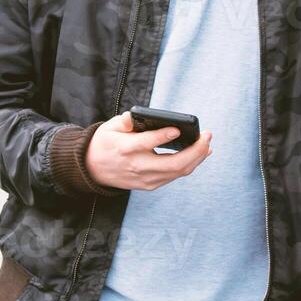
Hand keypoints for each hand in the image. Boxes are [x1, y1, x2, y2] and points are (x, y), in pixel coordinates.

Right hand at [84, 111, 211, 190]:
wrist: (93, 169)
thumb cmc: (106, 143)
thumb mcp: (110, 127)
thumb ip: (125, 120)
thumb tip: (136, 115)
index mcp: (125, 149)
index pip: (145, 144)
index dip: (162, 137)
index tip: (178, 129)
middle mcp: (137, 166)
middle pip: (172, 164)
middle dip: (195, 150)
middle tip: (207, 135)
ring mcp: (145, 179)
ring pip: (178, 172)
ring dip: (197, 157)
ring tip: (207, 143)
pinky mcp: (150, 185)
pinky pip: (175, 176)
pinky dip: (190, 165)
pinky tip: (200, 154)